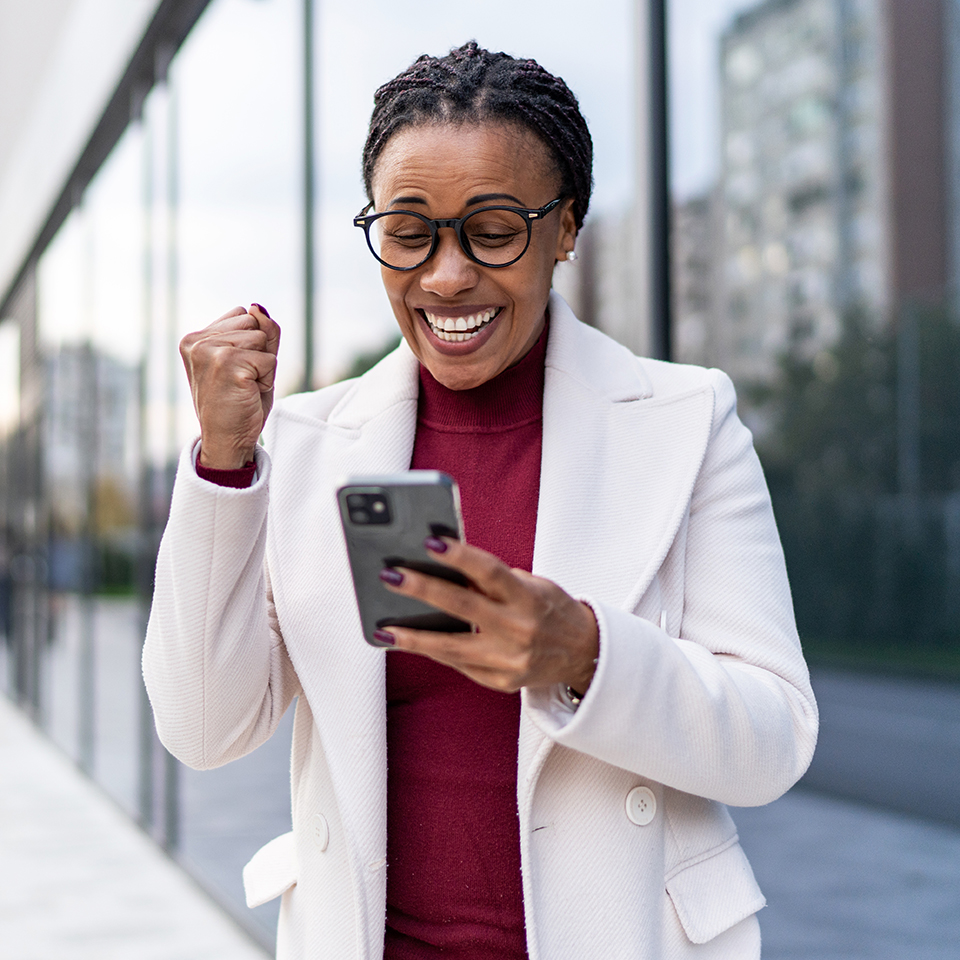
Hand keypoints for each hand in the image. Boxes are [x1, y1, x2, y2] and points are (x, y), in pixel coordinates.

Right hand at [179, 304, 280, 468]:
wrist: (227, 441)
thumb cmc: (239, 403)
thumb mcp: (252, 361)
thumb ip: (260, 331)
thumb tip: (258, 307)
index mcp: (195, 338)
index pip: (243, 314)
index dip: (252, 344)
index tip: (235, 371)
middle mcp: (197, 341)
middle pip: (254, 322)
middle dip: (259, 352)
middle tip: (241, 381)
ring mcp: (210, 351)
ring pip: (262, 339)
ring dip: (263, 366)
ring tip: (244, 387)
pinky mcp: (228, 364)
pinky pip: (269, 359)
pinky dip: (267, 379)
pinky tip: (247, 393)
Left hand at [379, 538, 598, 693]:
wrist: (583, 652)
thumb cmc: (550, 609)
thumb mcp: (531, 585)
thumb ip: (493, 581)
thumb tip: (443, 569)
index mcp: (529, 597)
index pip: (489, 571)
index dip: (459, 556)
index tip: (429, 542)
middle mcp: (520, 629)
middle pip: (463, 606)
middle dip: (423, 589)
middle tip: (390, 575)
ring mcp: (510, 659)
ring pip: (452, 647)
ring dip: (414, 637)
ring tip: (385, 627)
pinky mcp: (502, 681)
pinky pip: (459, 664)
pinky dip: (433, 652)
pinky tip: (408, 642)